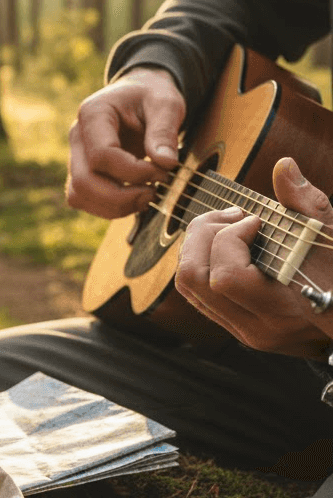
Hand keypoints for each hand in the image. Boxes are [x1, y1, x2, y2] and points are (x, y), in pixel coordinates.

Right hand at [66, 66, 185, 218]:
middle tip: (154, 192)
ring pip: (79, 195)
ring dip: (114, 206)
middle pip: (84, 181)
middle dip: (121, 196)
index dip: (133, 171)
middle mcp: (77, 136)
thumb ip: (165, 131)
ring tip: (147, 196)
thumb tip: (166, 164)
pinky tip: (135, 198)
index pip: (102, 155)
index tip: (163, 171)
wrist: (139, 94)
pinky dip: (109, 207)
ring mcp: (76, 156)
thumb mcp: (166, 103)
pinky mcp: (82, 172)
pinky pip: (84, 199)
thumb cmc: (151, 96)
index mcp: (93, 113)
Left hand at [173, 157, 332, 356]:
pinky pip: (195, 291)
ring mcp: (242, 331)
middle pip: (194, 277)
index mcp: (285, 310)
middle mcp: (257, 328)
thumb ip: (309, 205)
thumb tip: (283, 166)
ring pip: (187, 284)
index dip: (230, 239)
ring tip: (230, 224)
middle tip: (235, 214)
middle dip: (204, 234)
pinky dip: (201, 259)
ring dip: (198, 244)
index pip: (228, 277)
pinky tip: (227, 242)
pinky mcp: (233, 325)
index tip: (256, 220)